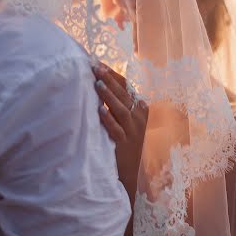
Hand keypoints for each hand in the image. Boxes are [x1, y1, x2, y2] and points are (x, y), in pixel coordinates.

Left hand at [93, 62, 148, 203]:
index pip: (126, 86)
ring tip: (97, 84)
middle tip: (95, 67)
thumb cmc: (124, 141)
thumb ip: (117, 103)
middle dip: (109, 79)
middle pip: (124, 94)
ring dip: (109, 96)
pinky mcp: (124, 144)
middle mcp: (138, 118)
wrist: (131, 172)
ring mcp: (133, 131)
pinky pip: (116, 129)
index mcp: (140, 109)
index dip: (113, 75)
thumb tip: (99, 80)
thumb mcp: (125, 120)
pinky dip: (109, 119)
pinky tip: (100, 110)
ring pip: (121, 110)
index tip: (98, 64)